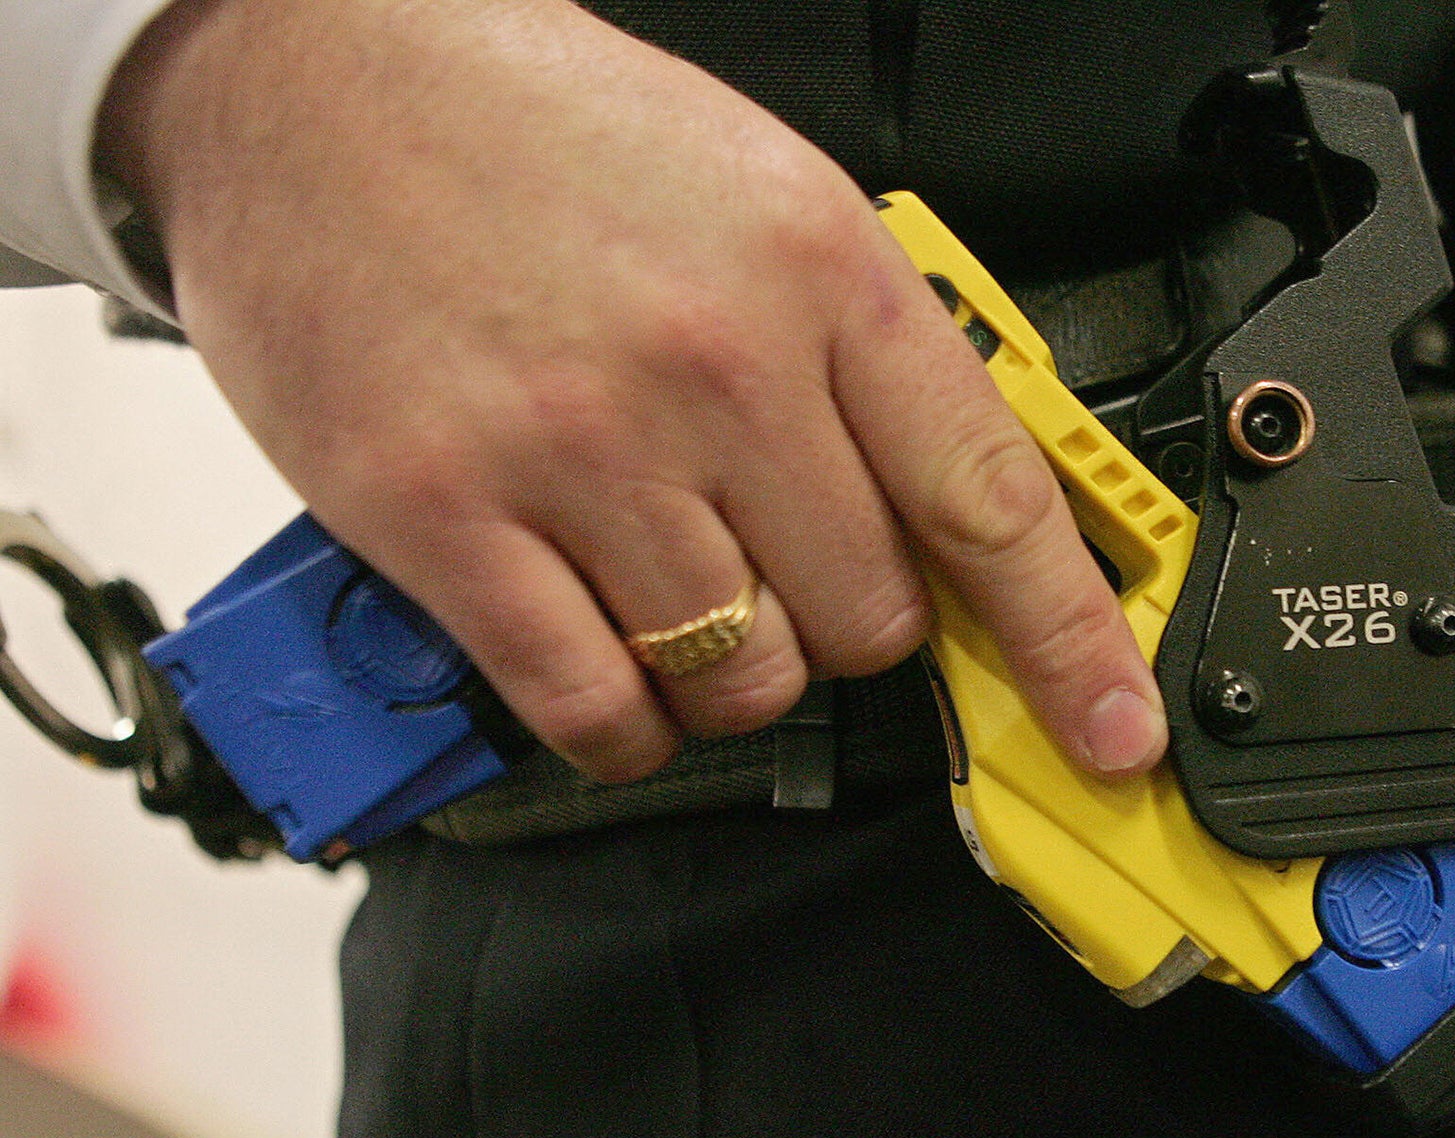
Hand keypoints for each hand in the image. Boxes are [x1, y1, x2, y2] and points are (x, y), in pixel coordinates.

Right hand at [96, 0, 1166, 782]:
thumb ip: (864, 361)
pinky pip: (594, 706)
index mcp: (819, 272)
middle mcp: (715, 366)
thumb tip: (953, 519)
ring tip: (681, 593)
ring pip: (744, 679)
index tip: (1113, 727)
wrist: (316, 68)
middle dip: (850, 624)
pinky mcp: (445, 517)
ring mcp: (578, 448)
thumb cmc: (545, 135)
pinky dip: (626, 725)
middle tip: (789, 568)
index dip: (1068, 640)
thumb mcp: (763, 200)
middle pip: (869, 618)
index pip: (990, 500)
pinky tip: (613, 672)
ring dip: (734, 673)